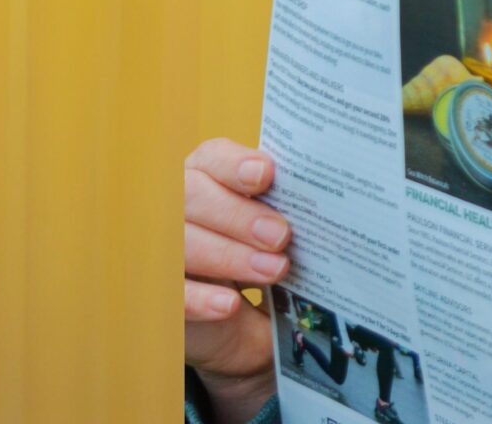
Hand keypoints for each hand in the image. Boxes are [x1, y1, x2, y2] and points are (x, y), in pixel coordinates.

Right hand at [184, 139, 293, 419]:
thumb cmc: (262, 268)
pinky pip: (171, 292)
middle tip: (280, 236)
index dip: (234, 163)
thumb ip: (287, 222)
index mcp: (209, 180)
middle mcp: (177, 207)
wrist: (241, 331)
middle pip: (190, 194)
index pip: (211, 159)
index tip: (264, 174)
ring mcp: (162, 251)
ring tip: (272, 270)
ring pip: (180, 241)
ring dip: (227, 255)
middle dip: (236, 214)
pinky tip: (229, 305)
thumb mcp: (276, 242)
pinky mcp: (159, 296)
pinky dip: (200, 299)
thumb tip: (332, 211)